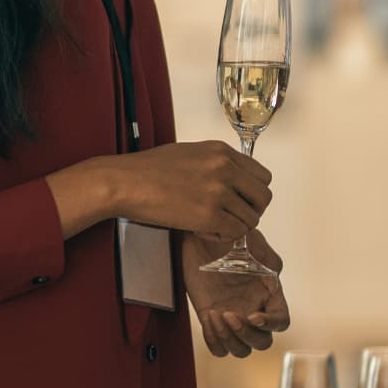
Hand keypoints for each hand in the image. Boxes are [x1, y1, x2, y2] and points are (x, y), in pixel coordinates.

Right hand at [109, 141, 272, 239]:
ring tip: (213, 224)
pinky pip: (235, 232)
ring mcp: (218, 192)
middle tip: (232, 216)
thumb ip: (215, 163)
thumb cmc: (147, 169)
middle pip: (263, 197)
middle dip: (251, 210)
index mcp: (222, 152)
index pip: (262, 176)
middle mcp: (225, 169)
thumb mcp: (189, 152)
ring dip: (235, 226)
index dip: (252, 192)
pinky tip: (204, 231)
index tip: (240, 200)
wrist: (124, 182)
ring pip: (251, 218)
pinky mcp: (208, 215)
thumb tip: (231, 178)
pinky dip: (223, 236)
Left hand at [181, 231, 292, 356]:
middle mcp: (253, 309)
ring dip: (230, 339)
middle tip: (229, 315)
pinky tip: (209, 319)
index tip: (253, 316)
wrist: (200, 236)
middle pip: (262, 342)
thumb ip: (269, 259)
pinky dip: (214, 341)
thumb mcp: (253, 241)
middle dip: (246, 335)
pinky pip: (218, 348)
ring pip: (241, 350)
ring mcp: (232, 317)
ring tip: (216, 315)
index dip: (271, 325)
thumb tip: (275, 276)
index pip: (281, 322)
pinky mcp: (211, 319)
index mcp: (268, 294)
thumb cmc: (229, 236)